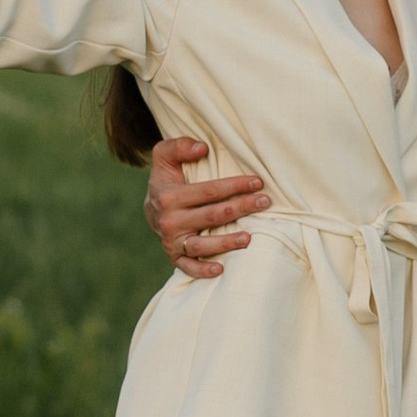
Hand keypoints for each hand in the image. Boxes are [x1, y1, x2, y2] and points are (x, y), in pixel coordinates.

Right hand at [146, 135, 271, 276]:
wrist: (151, 208)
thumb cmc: (167, 178)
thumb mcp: (164, 156)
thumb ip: (179, 146)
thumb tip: (203, 148)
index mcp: (169, 196)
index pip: (209, 191)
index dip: (234, 185)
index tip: (258, 182)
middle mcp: (170, 220)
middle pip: (212, 216)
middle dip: (241, 208)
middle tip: (265, 202)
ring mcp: (172, 241)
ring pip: (201, 245)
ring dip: (226, 243)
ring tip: (249, 238)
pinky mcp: (174, 256)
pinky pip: (187, 267)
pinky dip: (202, 271)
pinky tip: (221, 269)